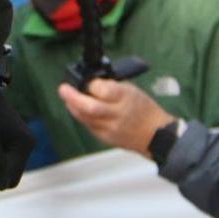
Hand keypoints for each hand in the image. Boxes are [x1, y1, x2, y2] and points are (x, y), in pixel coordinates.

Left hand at [57, 78, 173, 154]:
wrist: (155, 135)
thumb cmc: (144, 109)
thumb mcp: (131, 90)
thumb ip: (110, 86)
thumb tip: (90, 82)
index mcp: (126, 98)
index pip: (104, 90)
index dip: (91, 84)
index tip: (85, 79)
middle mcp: (117, 114)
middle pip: (89, 107)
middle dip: (72, 97)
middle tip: (63, 89)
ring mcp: (110, 128)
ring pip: (84, 117)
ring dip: (72, 106)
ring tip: (67, 97)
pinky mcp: (105, 138)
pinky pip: (87, 126)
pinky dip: (80, 116)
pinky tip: (78, 109)